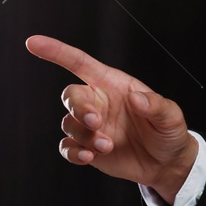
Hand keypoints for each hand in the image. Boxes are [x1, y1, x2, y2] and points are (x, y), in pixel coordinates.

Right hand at [25, 34, 198, 201]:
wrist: (166, 163)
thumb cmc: (168, 132)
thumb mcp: (171, 116)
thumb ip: (156, 105)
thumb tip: (138, 98)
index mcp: (114, 85)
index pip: (80, 63)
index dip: (56, 52)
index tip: (34, 43)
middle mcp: (98, 102)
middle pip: (70, 96)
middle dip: (78, 108)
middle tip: (96, 122)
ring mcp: (91, 126)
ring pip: (68, 123)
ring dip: (83, 135)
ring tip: (107, 146)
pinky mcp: (87, 147)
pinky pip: (67, 146)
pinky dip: (73, 152)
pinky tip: (89, 157)